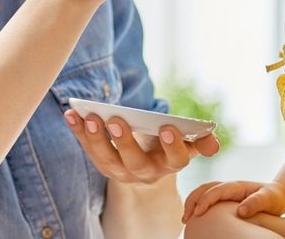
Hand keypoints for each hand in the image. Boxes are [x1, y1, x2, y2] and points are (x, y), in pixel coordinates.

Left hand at [64, 110, 218, 185]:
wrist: (147, 160)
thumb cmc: (167, 143)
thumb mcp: (186, 142)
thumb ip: (199, 140)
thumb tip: (213, 143)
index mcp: (170, 164)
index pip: (175, 159)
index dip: (173, 145)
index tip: (167, 127)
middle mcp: (145, 172)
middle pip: (134, 162)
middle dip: (125, 142)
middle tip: (116, 119)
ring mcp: (121, 171)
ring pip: (106, 160)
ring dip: (95, 138)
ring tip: (90, 116)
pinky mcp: (102, 164)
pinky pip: (88, 149)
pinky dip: (78, 131)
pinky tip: (71, 113)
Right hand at [182, 180, 284, 222]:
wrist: (278, 196)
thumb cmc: (274, 198)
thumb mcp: (269, 200)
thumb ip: (256, 203)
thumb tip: (240, 211)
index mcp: (237, 186)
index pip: (216, 190)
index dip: (205, 200)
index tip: (197, 213)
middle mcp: (229, 187)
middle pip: (205, 188)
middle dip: (192, 200)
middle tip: (186, 218)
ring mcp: (226, 192)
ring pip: (203, 192)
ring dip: (192, 203)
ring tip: (186, 219)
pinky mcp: (225, 199)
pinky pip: (208, 199)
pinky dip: (198, 206)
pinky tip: (195, 219)